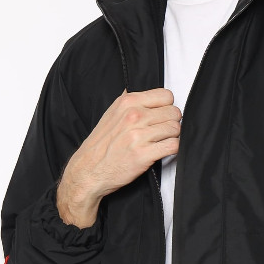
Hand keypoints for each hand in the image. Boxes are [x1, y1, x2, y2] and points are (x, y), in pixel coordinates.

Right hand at [57, 88, 180, 226]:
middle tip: (162, 131)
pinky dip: (172, 149)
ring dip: (172, 136)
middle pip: (174, 112)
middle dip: (171, 122)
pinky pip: (173, 146)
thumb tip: (145, 93)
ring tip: (160, 141)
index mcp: (127, 103)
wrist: (88, 170)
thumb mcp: (111, 114)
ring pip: (175, 128)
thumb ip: (129, 102)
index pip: (166, 95)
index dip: (167, 106)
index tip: (162, 115)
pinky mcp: (143, 154)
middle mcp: (133, 116)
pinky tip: (162, 150)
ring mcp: (138, 135)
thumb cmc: (101, 145)